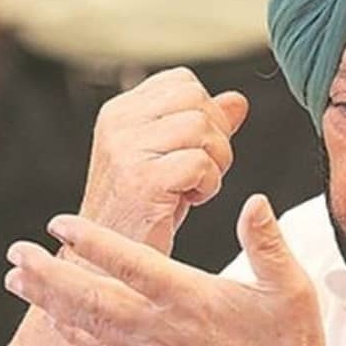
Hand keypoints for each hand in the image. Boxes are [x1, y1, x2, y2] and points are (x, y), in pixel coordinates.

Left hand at [3, 195, 336, 345]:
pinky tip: (53, 320)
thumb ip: (267, 243)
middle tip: (18, 251)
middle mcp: (164, 329)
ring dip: (51, 300)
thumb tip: (254, 203)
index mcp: (194, 301)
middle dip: (52, 274)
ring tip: (17, 279)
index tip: (61, 223)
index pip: (134, 266)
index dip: (95, 243)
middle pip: (94, 299)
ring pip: (90, 325)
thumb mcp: (291, 287)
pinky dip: (72, 332)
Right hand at [79, 67, 247, 253]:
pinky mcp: (142, 179)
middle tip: (197, 173)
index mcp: (121, 111)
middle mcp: (119, 123)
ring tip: (190, 188)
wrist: (108, 262)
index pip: (184, 82)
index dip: (204, 114)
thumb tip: (237, 101)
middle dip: (214, 138)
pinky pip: (200, 163)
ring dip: (213, 164)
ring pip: (202, 129)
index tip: (192, 149)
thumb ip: (203, 126)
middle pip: (197, 101)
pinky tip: (187, 201)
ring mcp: (126, 149)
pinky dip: (207, 186)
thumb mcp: (172, 159)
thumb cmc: (143, 212)